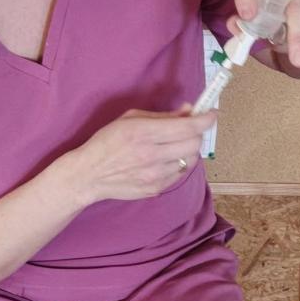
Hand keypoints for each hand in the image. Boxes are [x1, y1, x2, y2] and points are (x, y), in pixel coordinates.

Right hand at [66, 106, 215, 204]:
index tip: (210, 114)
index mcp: (144, 133)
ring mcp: (155, 175)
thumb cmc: (107, 141)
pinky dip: (177, 164)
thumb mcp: (130, 119)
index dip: (205, 119)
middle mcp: (152, 155)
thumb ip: (162, 116)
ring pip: (190, 160)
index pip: (188, 127)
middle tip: (188, 129)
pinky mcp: (155, 189)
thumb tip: (189, 111)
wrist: (89, 174)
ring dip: (187, 150)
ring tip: (174, 146)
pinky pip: (179, 174)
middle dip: (196, 134)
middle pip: (194, 144)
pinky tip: (164, 160)